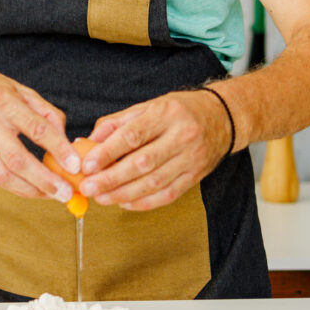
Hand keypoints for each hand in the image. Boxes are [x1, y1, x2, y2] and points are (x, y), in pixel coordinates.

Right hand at [0, 67, 82, 200]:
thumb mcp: (20, 89)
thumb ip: (45, 112)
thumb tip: (65, 138)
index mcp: (5, 102)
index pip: (36, 128)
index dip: (58, 148)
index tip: (75, 164)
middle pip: (19, 159)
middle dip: (45, 180)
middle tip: (66, 192)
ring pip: (5, 175)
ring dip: (32, 190)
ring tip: (53, 196)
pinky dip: (17, 188)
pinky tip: (34, 191)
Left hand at [77, 90, 230, 210]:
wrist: (222, 118)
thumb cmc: (179, 111)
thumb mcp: (148, 106)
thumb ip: (116, 123)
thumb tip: (88, 142)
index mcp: (166, 114)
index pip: (132, 135)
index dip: (108, 152)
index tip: (87, 165)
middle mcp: (181, 136)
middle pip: (142, 163)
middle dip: (111, 179)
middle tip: (88, 187)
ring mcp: (191, 158)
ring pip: (154, 182)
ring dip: (124, 194)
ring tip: (101, 198)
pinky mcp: (195, 176)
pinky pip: (167, 195)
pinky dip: (144, 202)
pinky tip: (124, 203)